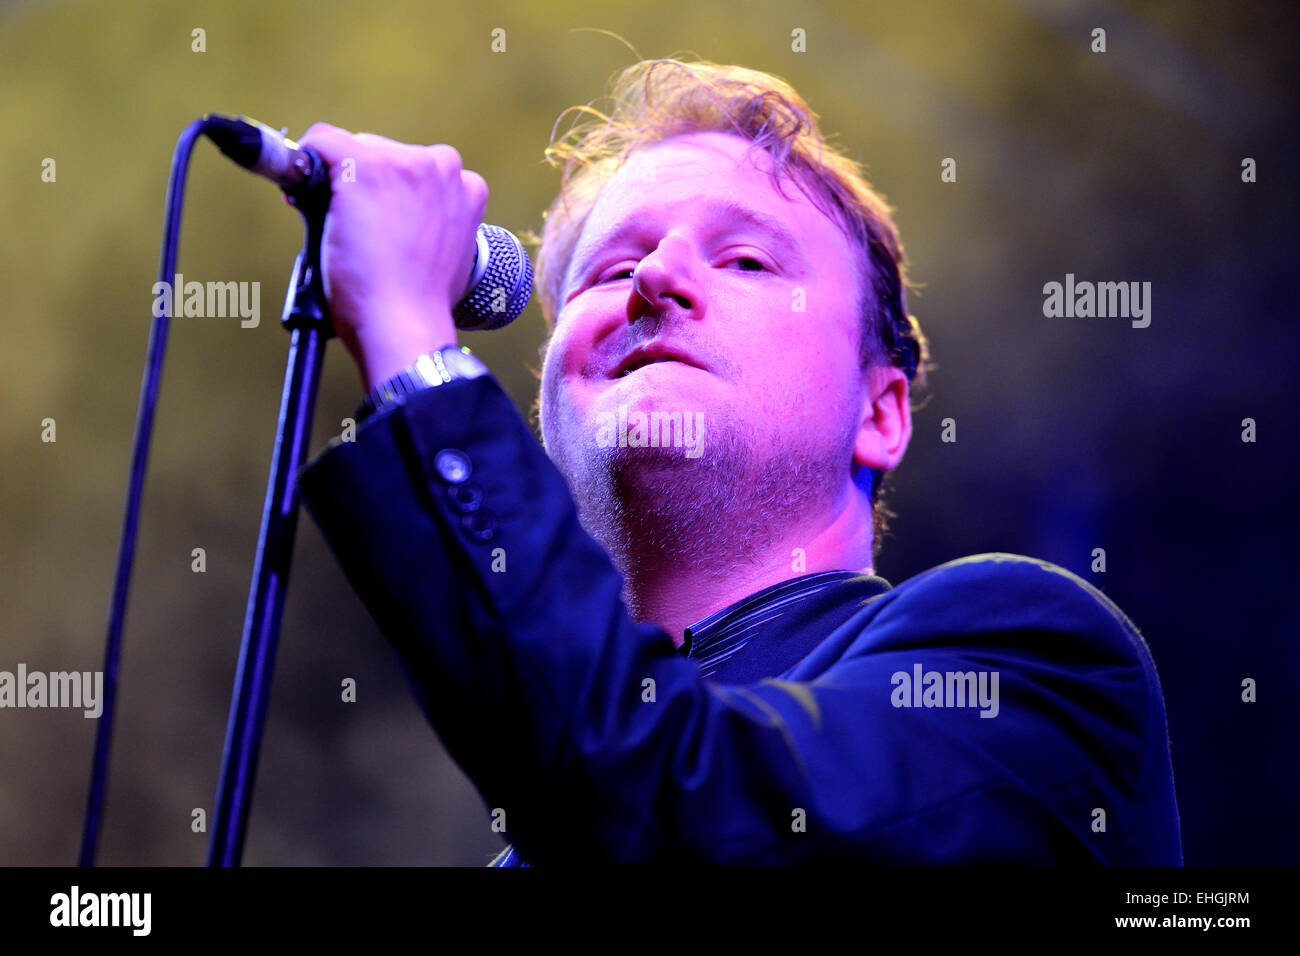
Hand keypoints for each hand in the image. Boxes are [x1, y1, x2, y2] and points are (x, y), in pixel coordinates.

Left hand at [295, 123, 488, 388]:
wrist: (402, 325)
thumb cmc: (420, 305)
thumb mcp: (448, 258)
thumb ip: (434, 227)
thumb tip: (400, 225)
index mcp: (466, 188)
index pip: (417, 169)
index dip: (392, 194)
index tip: (381, 222)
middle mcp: (441, 167)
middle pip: (383, 153)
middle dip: (366, 185)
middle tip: (359, 232)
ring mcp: (404, 163)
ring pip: (352, 149)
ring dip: (340, 182)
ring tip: (342, 229)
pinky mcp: (365, 166)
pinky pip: (320, 141)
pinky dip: (304, 164)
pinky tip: (304, 200)